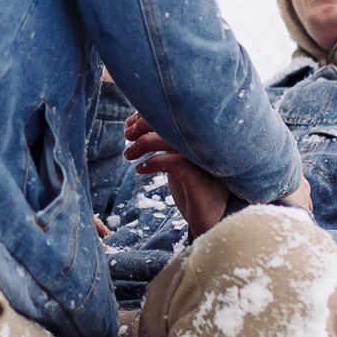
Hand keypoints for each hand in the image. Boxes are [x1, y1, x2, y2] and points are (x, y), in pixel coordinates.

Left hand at [123, 113, 228, 241]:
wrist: (210, 221)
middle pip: (171, 122)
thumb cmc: (193, 189)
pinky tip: (140, 169)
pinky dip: (152, 162)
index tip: (129, 124)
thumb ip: (168, 144)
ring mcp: (202, 160)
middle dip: (143, 125)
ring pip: (170, 139)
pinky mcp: (198, 178)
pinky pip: (173, 162)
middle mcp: (203, 145)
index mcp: (200, 139)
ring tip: (128, 155)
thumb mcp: (178, 161)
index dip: (149, 115)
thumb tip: (138, 128)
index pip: (174, 115)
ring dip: (143, 144)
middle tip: (127, 135)